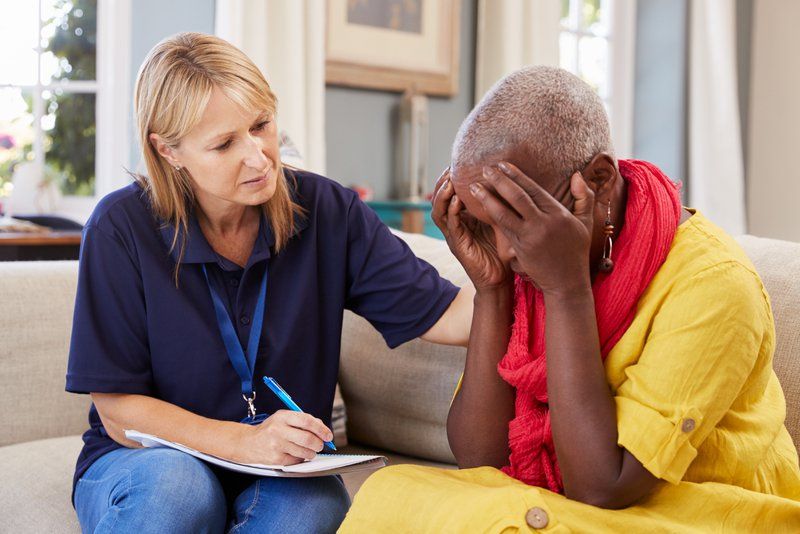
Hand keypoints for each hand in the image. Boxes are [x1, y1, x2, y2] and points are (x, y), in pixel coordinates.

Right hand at [237, 410, 332, 464]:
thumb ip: (303, 421)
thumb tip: (323, 429)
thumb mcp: (284, 419)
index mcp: (282, 417)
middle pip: (308, 439)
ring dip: (312, 453)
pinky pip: (297, 460)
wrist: (248, 443)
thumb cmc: (271, 430)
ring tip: (309, 450)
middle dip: (319, 444)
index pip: (307, 421)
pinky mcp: (276, 459)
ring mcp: (277, 445)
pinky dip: (301, 458)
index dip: (321, 429)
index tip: (328, 435)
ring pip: (305, 452)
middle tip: (321, 445)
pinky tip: (295, 453)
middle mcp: (279, 430)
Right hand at [431, 168, 510, 290]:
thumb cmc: (503, 253)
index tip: (458, 163)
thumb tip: (512, 182)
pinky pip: (450, 225)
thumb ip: (500, 206)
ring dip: (442, 195)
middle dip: (442, 182)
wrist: (499, 280)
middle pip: (440, 199)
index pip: (451, 194)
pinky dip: (452, 211)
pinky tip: (457, 201)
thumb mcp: (502, 223)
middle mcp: (456, 225)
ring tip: (449, 181)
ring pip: (438, 210)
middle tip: (450, 168)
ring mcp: (454, 235)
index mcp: (464, 218)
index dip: (452, 179)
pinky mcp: (457, 245)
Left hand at [468, 163, 593, 295]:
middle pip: (517, 198)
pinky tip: (481, 207)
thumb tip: (578, 174)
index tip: (502, 164)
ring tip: (474, 187)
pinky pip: (502, 228)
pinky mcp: (519, 249)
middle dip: (500, 182)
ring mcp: (529, 237)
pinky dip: (491, 215)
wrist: (566, 282)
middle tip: (485, 169)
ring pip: (504, 214)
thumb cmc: (575, 251)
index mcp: (558, 214)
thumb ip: (583, 197)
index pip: (533, 190)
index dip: (516, 175)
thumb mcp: (585, 223)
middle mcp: (542, 224)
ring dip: (487, 199)